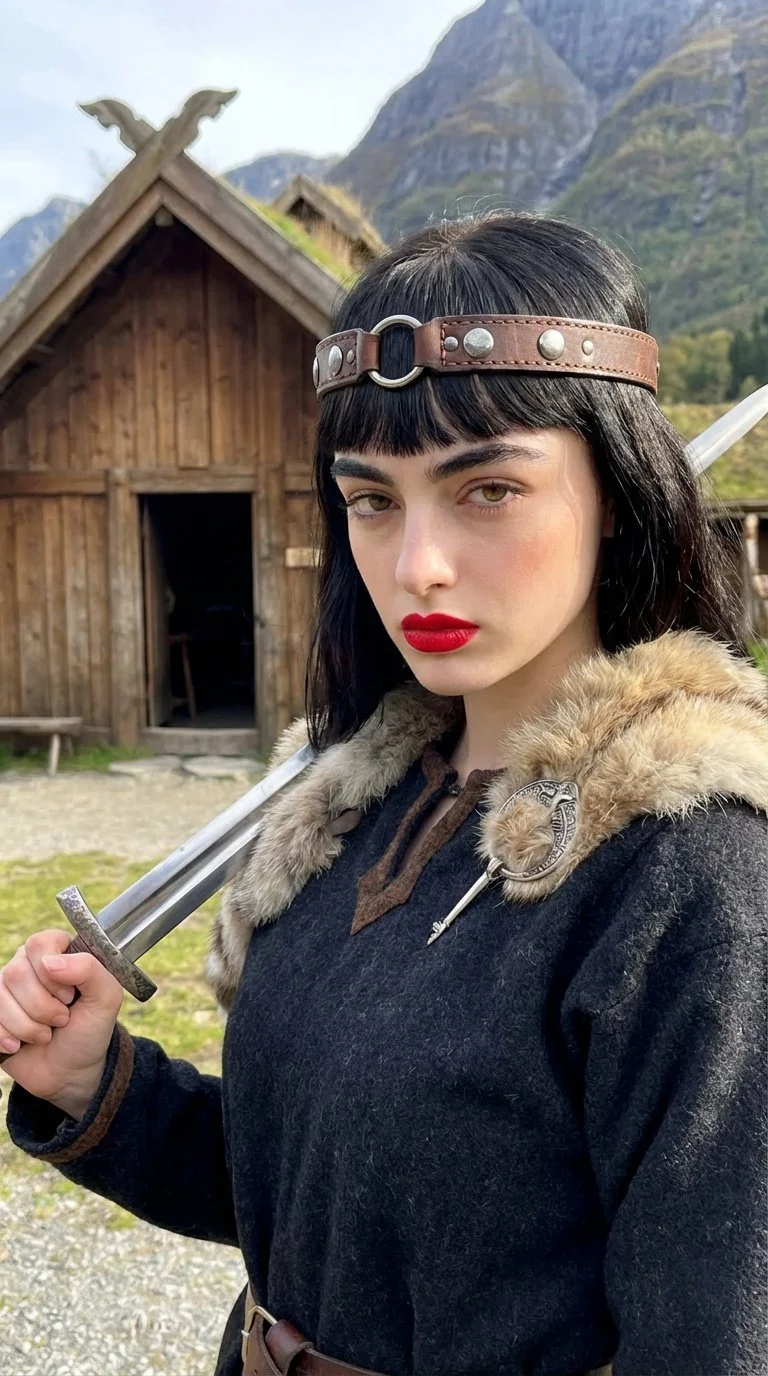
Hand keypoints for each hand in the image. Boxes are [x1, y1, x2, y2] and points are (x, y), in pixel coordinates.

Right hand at [0, 929, 123, 1108]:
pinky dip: (8, 1038)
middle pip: (16, 972)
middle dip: (43, 1007)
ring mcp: (7, 989)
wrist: (70, 1072)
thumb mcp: (106, 999)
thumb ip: (90, 969)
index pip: (39, 944)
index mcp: (58, 951)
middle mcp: (28, 965)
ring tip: (46, 1034)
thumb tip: (50, 962)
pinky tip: (21, 1045)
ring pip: (0, 997)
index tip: (70, 997)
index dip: (53, 975)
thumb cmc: (90, 1030)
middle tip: (62, 1020)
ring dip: (28, 1027)